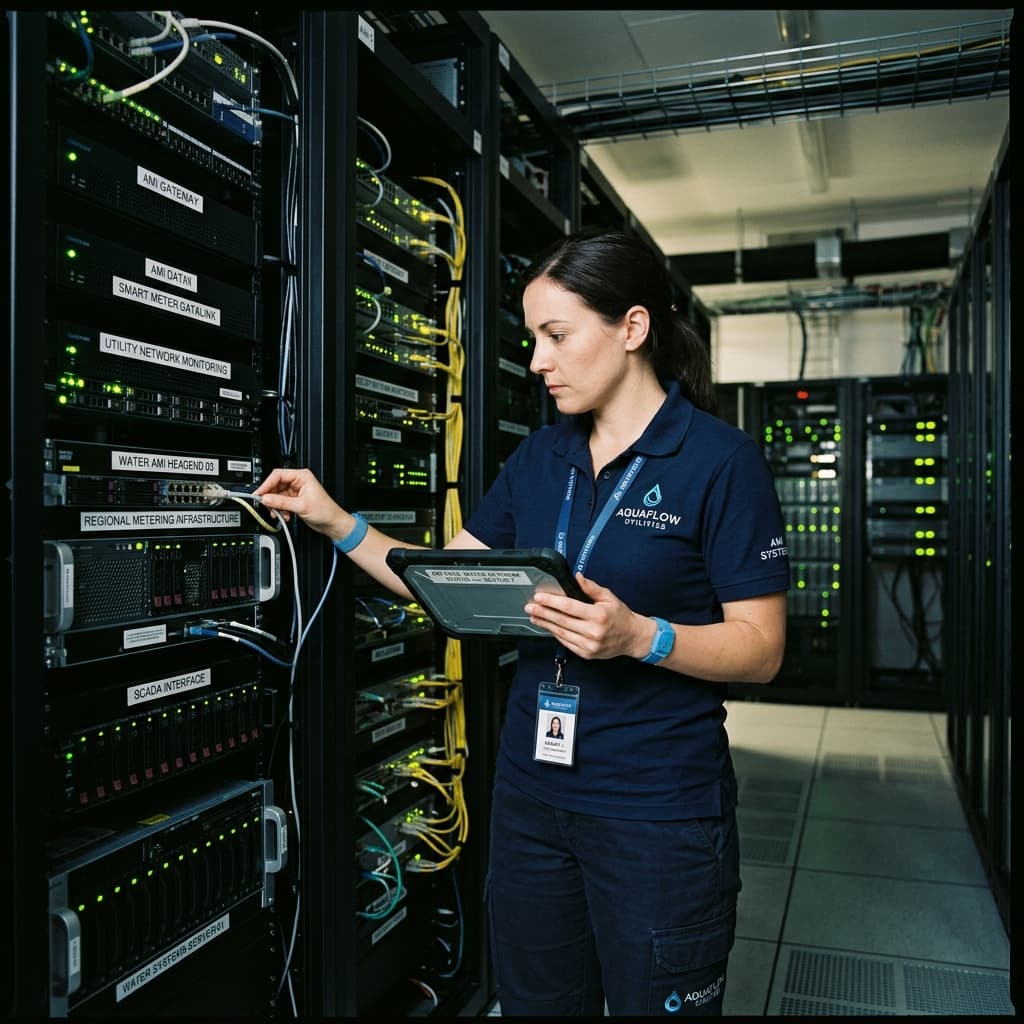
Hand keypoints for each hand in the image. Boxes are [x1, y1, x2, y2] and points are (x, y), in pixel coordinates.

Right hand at [253, 467, 347, 537]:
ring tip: (279, 514)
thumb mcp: (301, 506)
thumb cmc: (325, 510)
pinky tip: (285, 516)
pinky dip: (280, 510)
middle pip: (275, 486)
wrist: (332, 523)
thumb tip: (266, 498)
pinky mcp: (294, 501)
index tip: (259, 494)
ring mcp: (295, 492)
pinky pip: (281, 503)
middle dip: (270, 498)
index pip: (278, 475)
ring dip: (275, 506)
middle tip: (267, 506)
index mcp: (302, 476)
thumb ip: (281, 502)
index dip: (267, 484)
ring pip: (277, 496)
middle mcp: (298, 482)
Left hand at [524, 573, 648, 660]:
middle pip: (562, 620)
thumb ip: (591, 587)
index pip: (569, 607)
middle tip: (530, 606)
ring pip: (561, 633)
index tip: (539, 597)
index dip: (552, 601)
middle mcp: (593, 632)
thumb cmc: (621, 616)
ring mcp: (589, 645)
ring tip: (534, 616)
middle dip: (543, 612)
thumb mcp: (609, 597)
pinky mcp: (586, 654)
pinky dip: (555, 634)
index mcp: (598, 616)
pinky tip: (548, 627)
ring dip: (545, 624)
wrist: (633, 638)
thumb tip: (577, 577)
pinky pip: (566, 643)